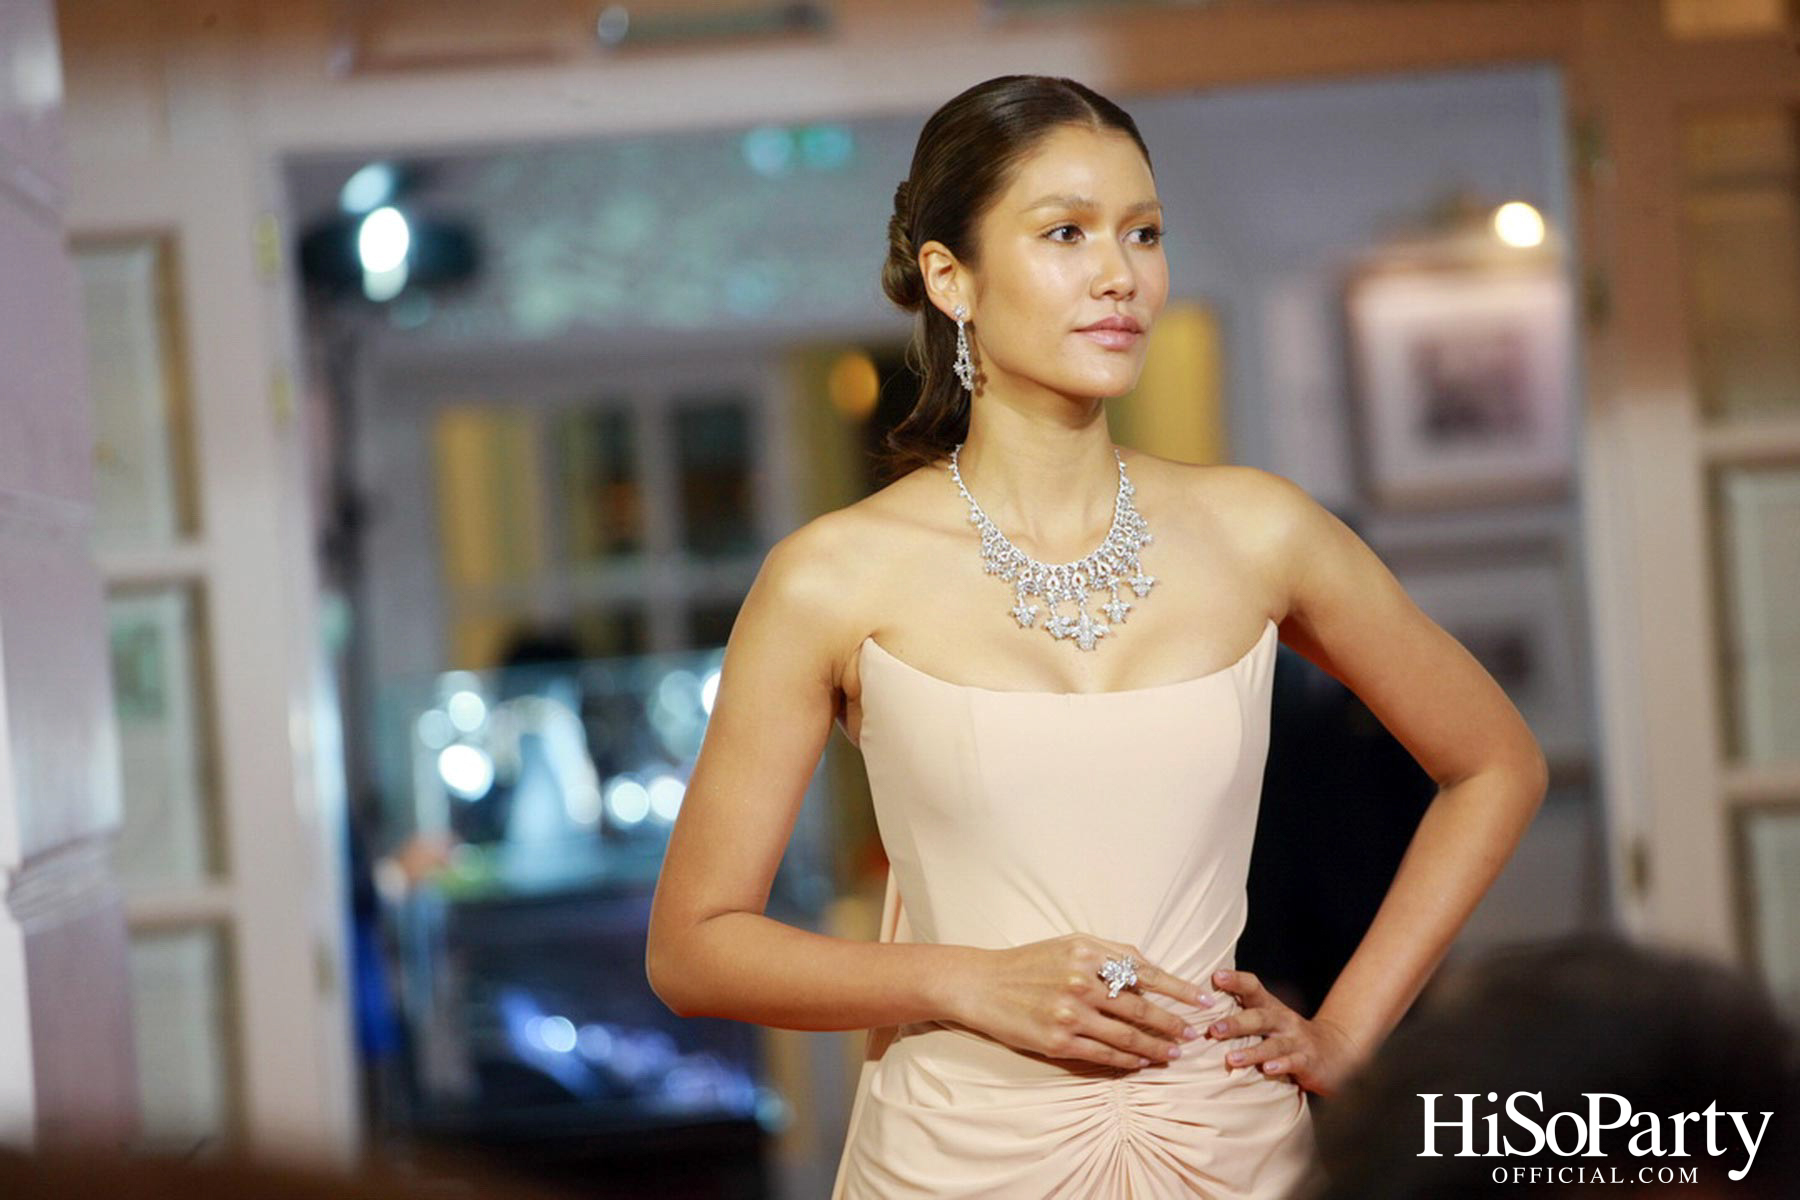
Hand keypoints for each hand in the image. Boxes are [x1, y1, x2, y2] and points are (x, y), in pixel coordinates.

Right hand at [948, 935, 1209, 1070]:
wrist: (982, 984)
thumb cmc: (1030, 962)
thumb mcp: (1071, 942)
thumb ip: (1112, 953)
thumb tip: (1152, 971)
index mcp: (1088, 954)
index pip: (1146, 973)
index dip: (1179, 989)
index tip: (1204, 1001)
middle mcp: (1081, 983)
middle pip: (1142, 1010)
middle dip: (1174, 1024)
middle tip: (1195, 1035)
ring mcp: (1070, 1014)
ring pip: (1127, 1037)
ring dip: (1157, 1048)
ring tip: (1175, 1054)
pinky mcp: (1058, 1042)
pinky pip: (1103, 1055)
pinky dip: (1127, 1061)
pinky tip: (1142, 1062)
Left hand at [1202, 968, 1365, 1097]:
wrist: (1334, 1050)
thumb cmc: (1287, 1035)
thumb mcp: (1267, 1020)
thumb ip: (1240, 1013)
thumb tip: (1198, 1006)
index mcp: (1270, 1007)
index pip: (1253, 987)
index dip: (1235, 980)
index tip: (1215, 976)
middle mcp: (1283, 1019)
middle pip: (1259, 1017)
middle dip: (1235, 1023)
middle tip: (1212, 1030)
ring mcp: (1296, 1040)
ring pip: (1273, 1044)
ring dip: (1252, 1052)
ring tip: (1231, 1058)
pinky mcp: (1308, 1061)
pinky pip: (1293, 1062)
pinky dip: (1280, 1066)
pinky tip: (1267, 1071)